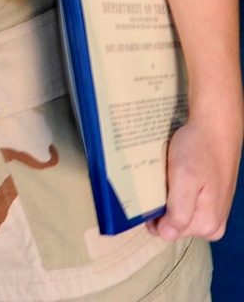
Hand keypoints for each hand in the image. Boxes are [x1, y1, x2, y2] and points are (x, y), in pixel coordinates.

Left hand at [146, 110, 241, 240]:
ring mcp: (214, 213)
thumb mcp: (184, 178)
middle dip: (162, 206)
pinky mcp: (211, 201)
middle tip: (158, 181)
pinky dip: (178, 191)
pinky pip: (187, 203)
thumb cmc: (198, 150)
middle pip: (174, 224)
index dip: (153, 214)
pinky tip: (175, 175)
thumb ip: (178, 211)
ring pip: (179, 212)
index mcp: (207, 225)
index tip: (147, 194)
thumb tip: (166, 234)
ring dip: (169, 198)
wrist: (216, 128)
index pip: (166, 232)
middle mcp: (213, 226)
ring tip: (167, 177)